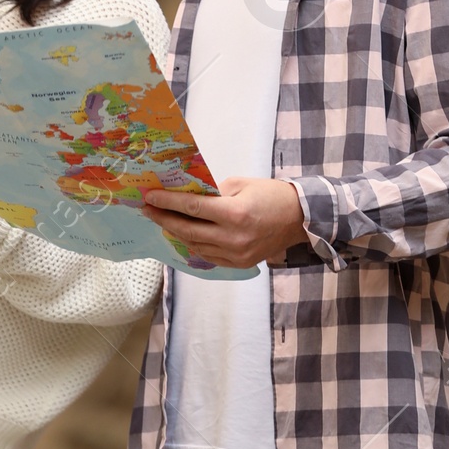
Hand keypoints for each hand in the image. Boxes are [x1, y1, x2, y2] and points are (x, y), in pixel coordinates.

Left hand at [141, 176, 306, 266]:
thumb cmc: (271, 195)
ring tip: (163, 220)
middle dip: (164, 219)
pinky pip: (208, 255)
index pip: (192, 208)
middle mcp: (233, 238)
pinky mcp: (239, 264)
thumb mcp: (240, 184)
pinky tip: (184, 234)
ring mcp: (236, 254)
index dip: (167, 202)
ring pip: (195, 245)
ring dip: (176, 232)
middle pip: (188, 230)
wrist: (300, 219)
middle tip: (148, 209)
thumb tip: (186, 194)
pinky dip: (194, 244)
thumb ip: (213, 191)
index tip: (150, 197)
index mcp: (235, 214)